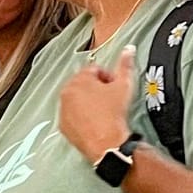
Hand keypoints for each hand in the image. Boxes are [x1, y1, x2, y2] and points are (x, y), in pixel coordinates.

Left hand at [59, 46, 135, 165]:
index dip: (108, 76)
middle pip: (83, 83)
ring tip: (104, 110)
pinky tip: (95, 121)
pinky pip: (72, 116)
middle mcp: (67, 93)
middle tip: (110, 98)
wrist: (107, 142)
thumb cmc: (113, 114)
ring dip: (88, 102)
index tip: (114, 85)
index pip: (93, 69)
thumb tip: (129, 50)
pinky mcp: (64, 126)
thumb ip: (125, 64)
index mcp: (79, 80)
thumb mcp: (124, 85)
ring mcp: (63, 110)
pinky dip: (81, 116)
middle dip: (97, 88)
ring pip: (77, 100)